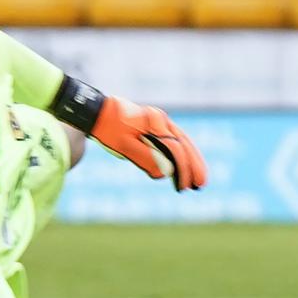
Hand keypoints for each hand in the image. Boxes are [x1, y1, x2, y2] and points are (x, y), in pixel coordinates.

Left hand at [91, 97, 206, 191]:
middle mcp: (161, 119)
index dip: (182, 169)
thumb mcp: (123, 145)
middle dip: (194, 165)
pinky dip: (182, 153)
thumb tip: (165, 173)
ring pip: (183, 141)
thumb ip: (145, 157)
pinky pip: (174, 140)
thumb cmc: (107, 129)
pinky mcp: (156, 125)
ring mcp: (160, 121)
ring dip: (192, 159)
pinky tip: (186, 165)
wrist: (96, 112)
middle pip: (184, 144)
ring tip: (199, 178)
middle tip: (201, 184)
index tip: (186, 185)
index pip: (175, 149)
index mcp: (155, 122)